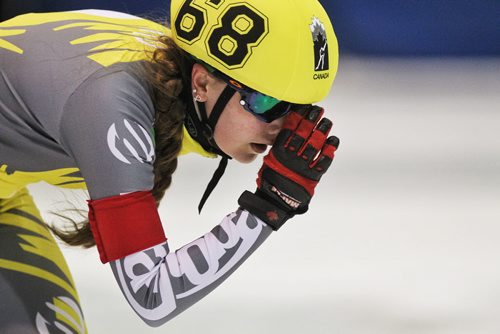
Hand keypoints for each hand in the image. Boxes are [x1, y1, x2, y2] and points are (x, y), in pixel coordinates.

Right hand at [238, 105, 338, 229]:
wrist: (276, 201)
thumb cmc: (271, 180)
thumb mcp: (270, 160)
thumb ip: (279, 146)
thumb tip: (287, 129)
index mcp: (279, 153)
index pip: (289, 130)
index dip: (297, 118)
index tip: (304, 108)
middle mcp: (291, 158)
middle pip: (303, 135)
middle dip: (311, 121)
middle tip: (318, 111)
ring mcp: (303, 166)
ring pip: (314, 145)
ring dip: (322, 132)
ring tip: (327, 122)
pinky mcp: (313, 176)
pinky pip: (323, 161)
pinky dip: (329, 150)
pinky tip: (333, 140)